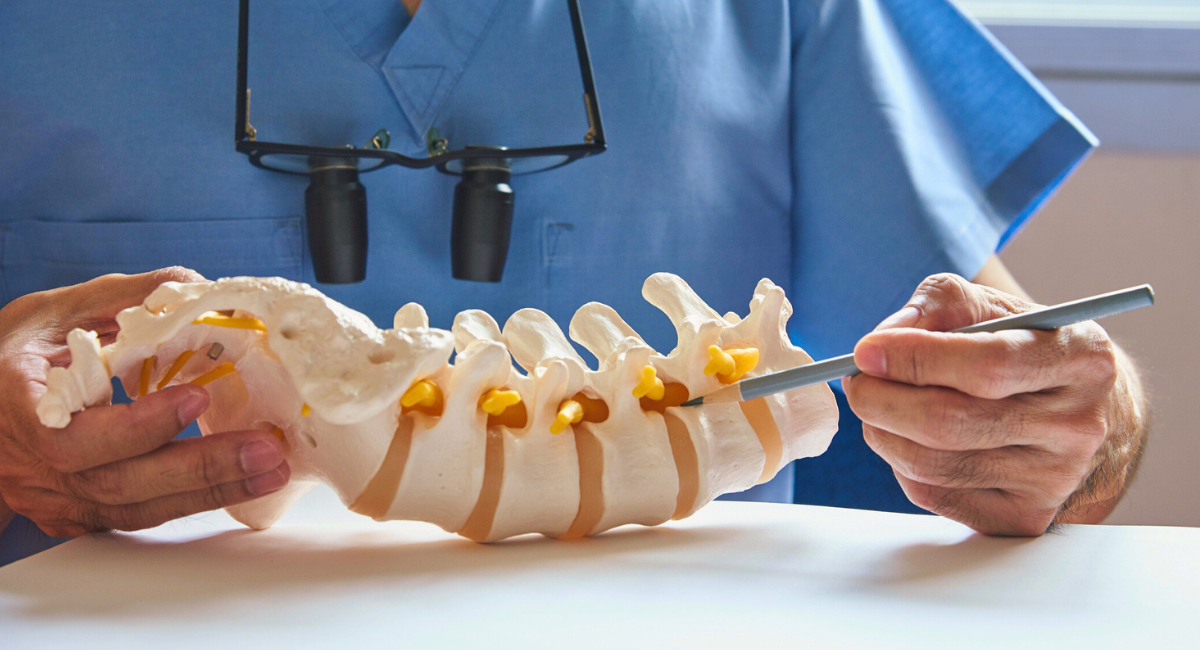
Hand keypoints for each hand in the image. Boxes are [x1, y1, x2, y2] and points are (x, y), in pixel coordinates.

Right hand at [0, 268, 289, 537]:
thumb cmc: (14, 353)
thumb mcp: (56, 312)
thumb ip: (125, 299)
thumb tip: (200, 288)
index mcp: (18, 406)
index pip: (73, 435)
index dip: (137, 426)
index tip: (195, 399)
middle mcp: (34, 465)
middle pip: (119, 481)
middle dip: (200, 467)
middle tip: (264, 447)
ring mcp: (56, 498)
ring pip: (137, 507)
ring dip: (212, 490)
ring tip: (271, 467)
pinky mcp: (81, 514)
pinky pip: (141, 515)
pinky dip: (194, 500)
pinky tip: (243, 484)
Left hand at [843, 274, 1145, 535]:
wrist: (1086, 419)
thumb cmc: (1029, 352)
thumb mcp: (1001, 308)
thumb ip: (941, 305)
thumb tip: (884, 338)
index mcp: (1082, 359)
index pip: (987, 366)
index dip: (915, 358)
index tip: (867, 351)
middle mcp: (1077, 425)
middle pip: (950, 422)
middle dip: (882, 399)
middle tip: (858, 381)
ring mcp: (1053, 480)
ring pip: (932, 464)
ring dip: (882, 432)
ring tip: (877, 406)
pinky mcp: (1022, 518)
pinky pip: (931, 494)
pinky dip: (900, 463)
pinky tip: (909, 439)